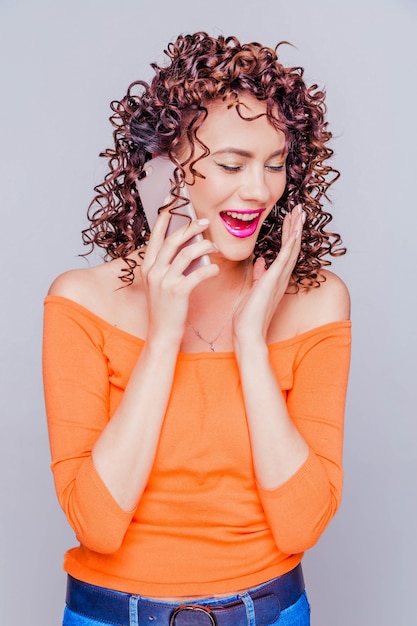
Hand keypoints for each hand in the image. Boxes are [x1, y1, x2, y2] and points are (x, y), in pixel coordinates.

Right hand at [141, 211, 218, 345]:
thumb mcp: (161, 284)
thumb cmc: (166, 309)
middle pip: (173, 241)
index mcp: (147, 267)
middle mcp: (153, 271)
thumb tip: (188, 247)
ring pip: (187, 254)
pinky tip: (215, 270)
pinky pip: (197, 273)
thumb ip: (169, 265)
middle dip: (191, 228)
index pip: (156, 237)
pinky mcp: (178, 292)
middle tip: (205, 221)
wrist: (162, 334)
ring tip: (214, 246)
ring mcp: (164, 281)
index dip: (165, 219)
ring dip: (204, 246)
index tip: (173, 203)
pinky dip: (209, 269)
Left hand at [232, 205, 304, 345]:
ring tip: (299, 212)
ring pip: (291, 249)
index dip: (288, 234)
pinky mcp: (273, 281)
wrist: (248, 334)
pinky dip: (290, 244)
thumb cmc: (248, 317)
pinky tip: (294, 231)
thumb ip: (259, 275)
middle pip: (292, 247)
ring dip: (295, 230)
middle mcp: (281, 278)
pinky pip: (284, 259)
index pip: (284, 252)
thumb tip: (261, 262)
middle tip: (299, 209)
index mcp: (275, 279)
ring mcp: (278, 279)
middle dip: (295, 227)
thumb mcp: (252, 291)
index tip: (290, 218)